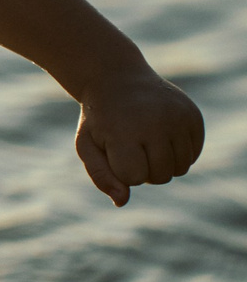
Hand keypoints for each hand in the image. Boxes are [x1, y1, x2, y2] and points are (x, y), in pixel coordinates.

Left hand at [74, 65, 202, 205]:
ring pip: (180, 169)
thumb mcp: (87, 144)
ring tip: (146, 142)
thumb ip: (101, 175)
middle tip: (130, 146)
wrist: (118, 79)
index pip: (134, 178)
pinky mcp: (194, 116)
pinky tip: (162, 137)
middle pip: (160, 177)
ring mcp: (178, 118)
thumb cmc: (100, 118)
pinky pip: (193, 155)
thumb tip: (122, 202)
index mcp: (125, 131)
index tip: (114, 150)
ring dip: (162, 164)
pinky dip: (178, 154)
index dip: (122, 170)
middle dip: (143, 170)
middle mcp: (156, 123)